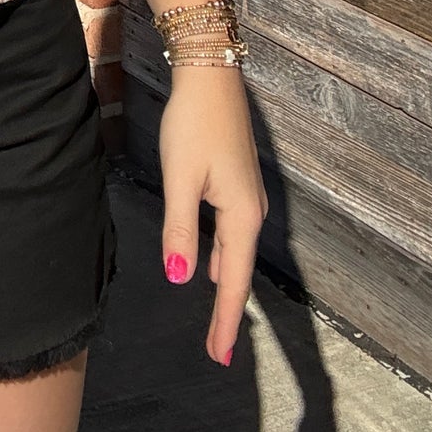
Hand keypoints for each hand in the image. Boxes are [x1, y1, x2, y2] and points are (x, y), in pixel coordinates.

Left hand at [156, 65, 267, 365]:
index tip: (219, 357)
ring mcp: (246, 196)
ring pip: (234, 252)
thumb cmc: (194, 125)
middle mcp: (251, 211)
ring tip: (216, 319)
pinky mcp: (236, 182)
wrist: (212, 75)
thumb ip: (180, 229)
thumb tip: (180, 279)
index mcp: (241, 216)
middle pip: (237, 272)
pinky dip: (221, 258)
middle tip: (217, 350)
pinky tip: (209, 266)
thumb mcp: (180, 178)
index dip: (224, 321)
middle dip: (227, 312)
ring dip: (225, 286)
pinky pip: (231, 234)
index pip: (232, 282)